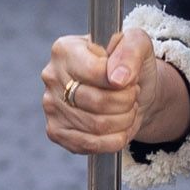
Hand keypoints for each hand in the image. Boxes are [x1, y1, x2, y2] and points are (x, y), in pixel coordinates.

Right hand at [43, 28, 189, 155]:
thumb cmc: (129, 66)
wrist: (130, 93)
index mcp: (65, 49)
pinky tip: (119, 128)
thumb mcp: (138, 45)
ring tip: (127, 110)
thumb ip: (130, 50)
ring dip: (123, 121)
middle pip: (97, 102)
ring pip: (96, 125)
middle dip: (126, 103)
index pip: (95, 72)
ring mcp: (51, 105)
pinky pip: (89, 144)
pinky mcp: (55, 131)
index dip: (122, 82)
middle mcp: (52, 76)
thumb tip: (118, 78)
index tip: (130, 80)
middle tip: (132, 97)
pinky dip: (114, 140)